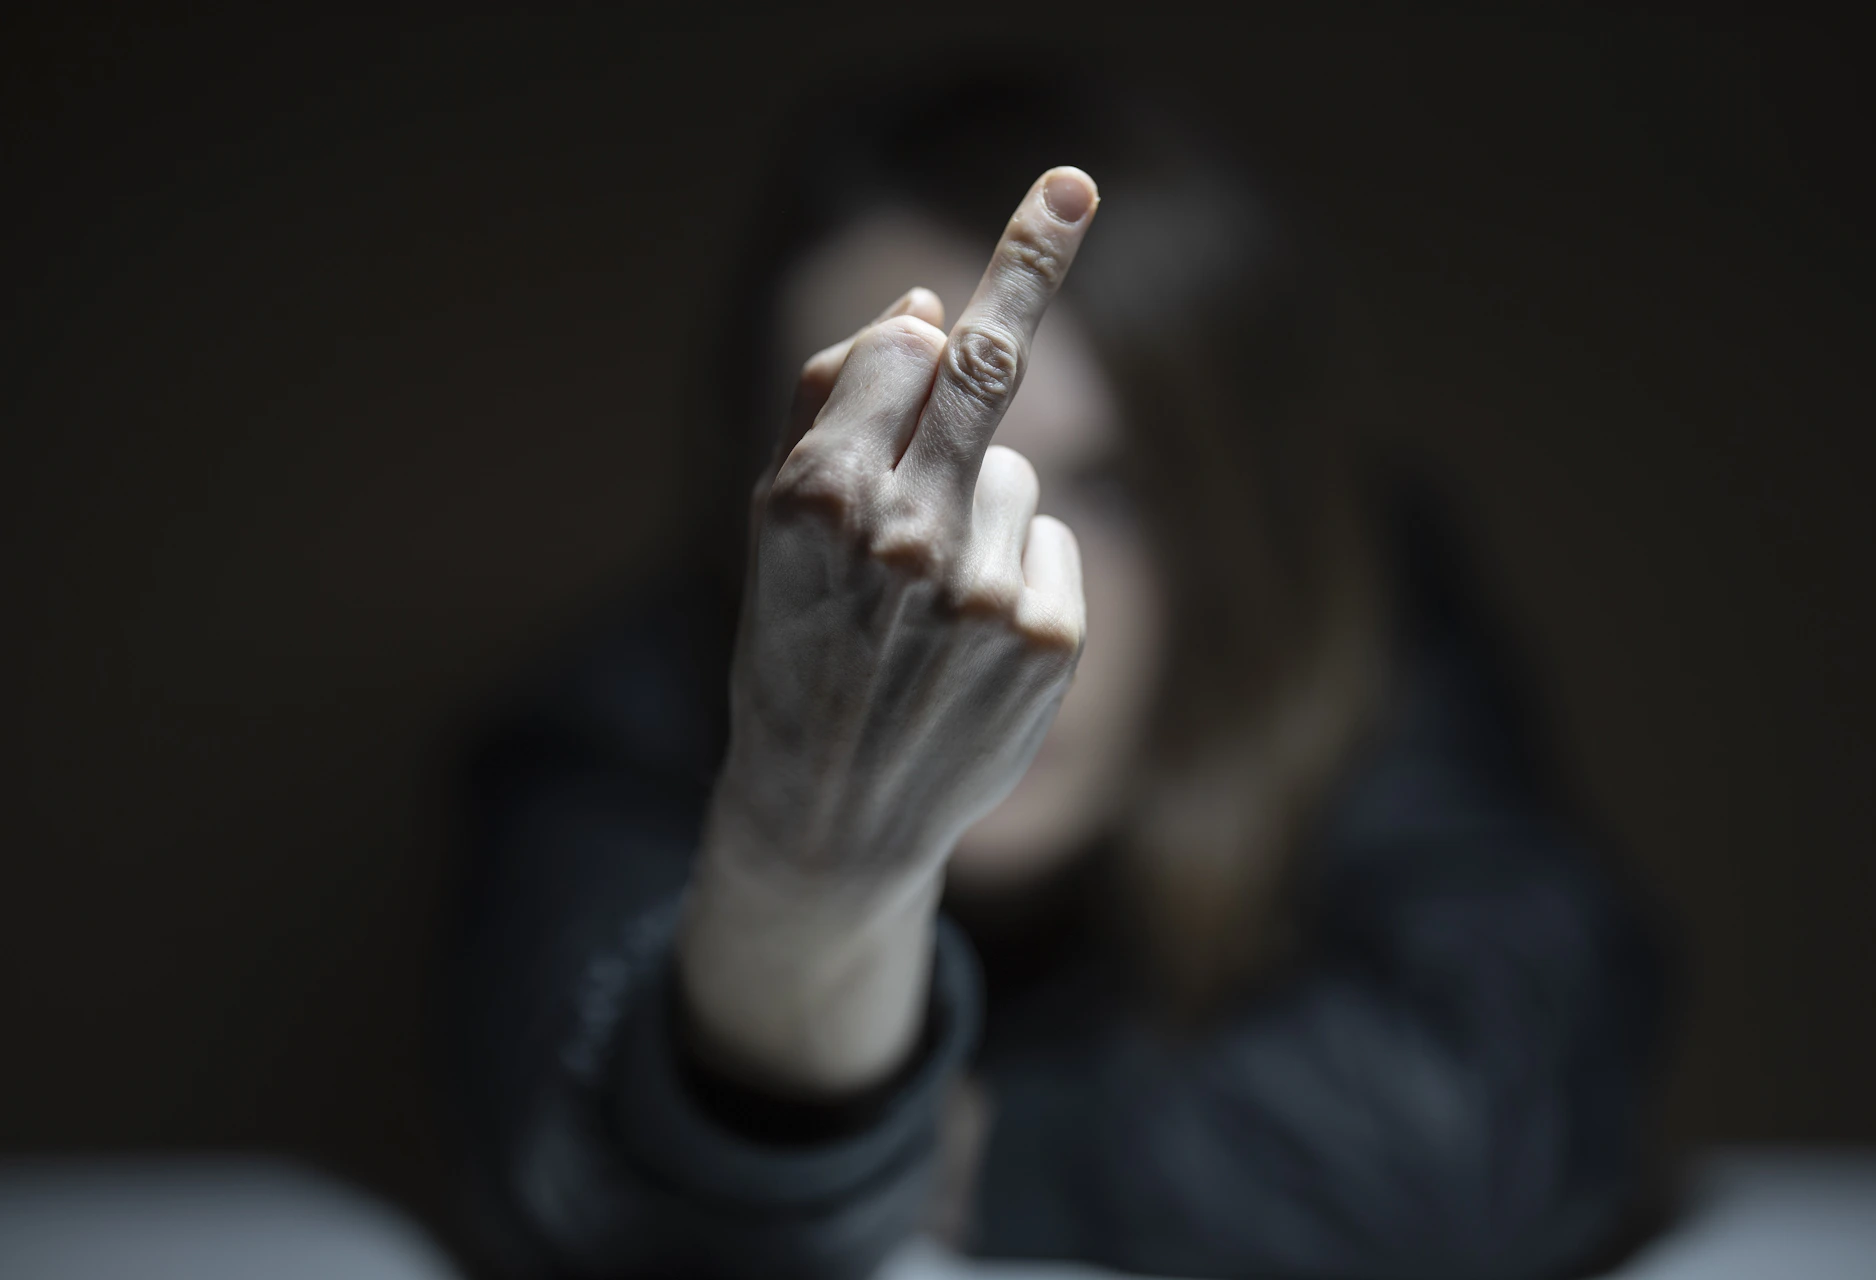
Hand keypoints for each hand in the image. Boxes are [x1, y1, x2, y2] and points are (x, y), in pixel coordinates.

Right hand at [678, 167, 1099, 1093]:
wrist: (830, 815)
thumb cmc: (796, 648)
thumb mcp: (774, 532)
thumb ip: (836, 412)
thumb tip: (926, 311)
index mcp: (811, 499)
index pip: (906, 353)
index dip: (933, 318)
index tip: (1048, 199)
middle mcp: (900, 537)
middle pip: (984, 373)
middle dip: (1027, 270)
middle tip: (1073, 186)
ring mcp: (982, 590)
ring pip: (1015, 476)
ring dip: (978, 512)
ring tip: (925, 607)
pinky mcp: (1048, 640)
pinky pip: (1051, 544)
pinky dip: (1020, 572)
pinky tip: (970, 643)